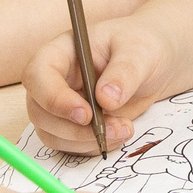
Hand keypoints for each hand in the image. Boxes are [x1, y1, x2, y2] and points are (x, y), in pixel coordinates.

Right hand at [23, 14, 183, 153]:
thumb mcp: (140, 51)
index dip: (54, 98)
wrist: (155, 63)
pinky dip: (93, 147)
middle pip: (39, 112)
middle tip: (110, 129)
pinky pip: (71, 145)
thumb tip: (106, 99)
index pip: (38, 75)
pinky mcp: (74, 125)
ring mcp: (62, 104)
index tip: (86, 114)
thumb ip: (124, 72)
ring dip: (85, 142)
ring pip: (52, 134)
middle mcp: (55, 79)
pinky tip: (119, 133)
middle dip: (73, 129)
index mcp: (62, 51)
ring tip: (124, 129)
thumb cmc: (143, 46)